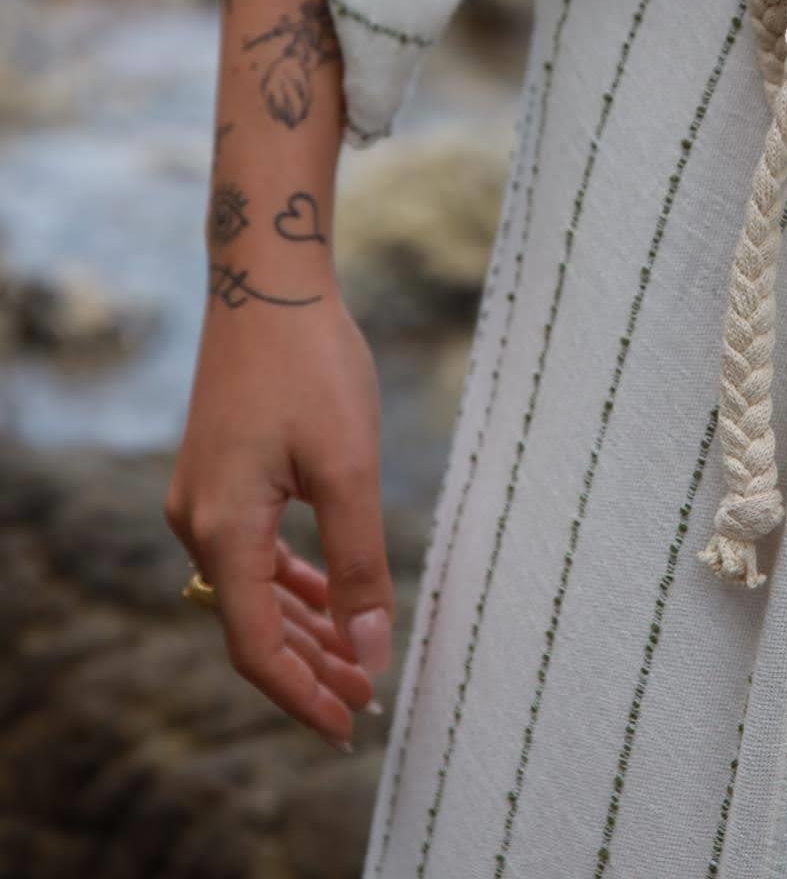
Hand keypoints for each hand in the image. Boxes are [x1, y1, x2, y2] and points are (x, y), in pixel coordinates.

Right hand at [165, 288, 394, 748]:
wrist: (268, 282)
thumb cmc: (311, 364)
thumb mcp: (349, 467)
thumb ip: (358, 563)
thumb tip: (369, 650)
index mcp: (223, 529)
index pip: (255, 645)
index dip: (303, 694)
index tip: (351, 722)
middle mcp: (199, 521)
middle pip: (251, 623)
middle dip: (310, 668)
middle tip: (367, 700)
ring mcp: (204, 497)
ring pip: (253, 588)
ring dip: (304, 627)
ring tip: (355, 660)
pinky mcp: (220, 474)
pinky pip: (252, 551)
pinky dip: (292, 581)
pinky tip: (329, 595)